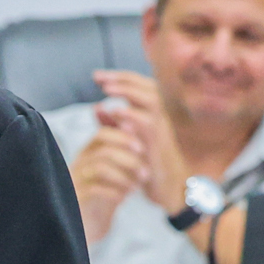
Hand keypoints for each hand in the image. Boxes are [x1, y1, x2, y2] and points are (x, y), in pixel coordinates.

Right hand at [68, 126, 145, 240]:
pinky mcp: (77, 199)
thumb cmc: (102, 196)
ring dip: (124, 176)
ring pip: (101, 168)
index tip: (142, 148)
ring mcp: (76, 181)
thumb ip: (122, 151)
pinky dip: (114, 191)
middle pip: (103, 150)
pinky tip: (124, 198)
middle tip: (146, 172)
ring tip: (137, 187)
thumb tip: (133, 127)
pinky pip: (95, 189)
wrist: (87, 226)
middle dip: (129, 159)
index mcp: (88, 153)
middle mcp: (79, 164)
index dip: (124, 137)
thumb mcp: (113, 172)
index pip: (102, 134)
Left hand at [91, 70, 187, 214]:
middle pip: (147, 87)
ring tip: (107, 89)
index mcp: (153, 113)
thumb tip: (96, 107)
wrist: (167, 187)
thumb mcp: (125, 138)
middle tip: (99, 77)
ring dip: (128, 92)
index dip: (119, 77)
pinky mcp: (159, 144)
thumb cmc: (145, 161)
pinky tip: (116, 112)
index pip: (140, 85)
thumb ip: (111, 123)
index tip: (97, 76)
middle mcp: (160, 117)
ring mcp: (162, 129)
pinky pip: (149, 125)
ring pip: (152, 101)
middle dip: (122, 79)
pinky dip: (132, 116)